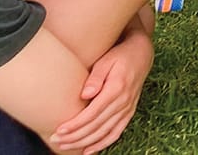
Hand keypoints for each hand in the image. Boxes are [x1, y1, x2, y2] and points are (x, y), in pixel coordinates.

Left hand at [51, 33, 150, 153]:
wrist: (141, 53)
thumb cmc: (119, 55)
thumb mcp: (106, 60)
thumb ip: (96, 77)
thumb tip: (85, 94)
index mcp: (117, 89)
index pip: (93, 113)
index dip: (75, 124)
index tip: (59, 131)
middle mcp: (124, 101)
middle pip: (96, 126)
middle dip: (75, 136)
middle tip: (56, 140)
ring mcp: (128, 108)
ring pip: (105, 132)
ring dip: (84, 142)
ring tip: (66, 146)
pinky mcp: (129, 111)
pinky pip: (116, 132)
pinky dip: (103, 143)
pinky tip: (89, 150)